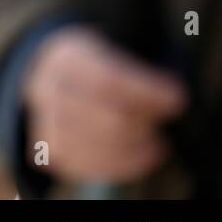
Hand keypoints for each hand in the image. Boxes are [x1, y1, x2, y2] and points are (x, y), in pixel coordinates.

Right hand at [22, 26, 187, 183]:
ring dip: (139, 148)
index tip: (177, 99)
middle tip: (160, 121)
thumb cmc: (94, 66)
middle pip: (108, 121)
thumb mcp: (111, 54)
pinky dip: (128, 165)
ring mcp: (45, 124)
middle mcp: (47, 92)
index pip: (107, 82)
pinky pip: (93, 168)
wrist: (50, 75)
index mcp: (65, 60)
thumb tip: (172, 100)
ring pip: (101, 149)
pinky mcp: (53, 152)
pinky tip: (145, 154)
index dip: (146, 94)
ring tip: (155, 139)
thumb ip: (137, 76)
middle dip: (145, 125)